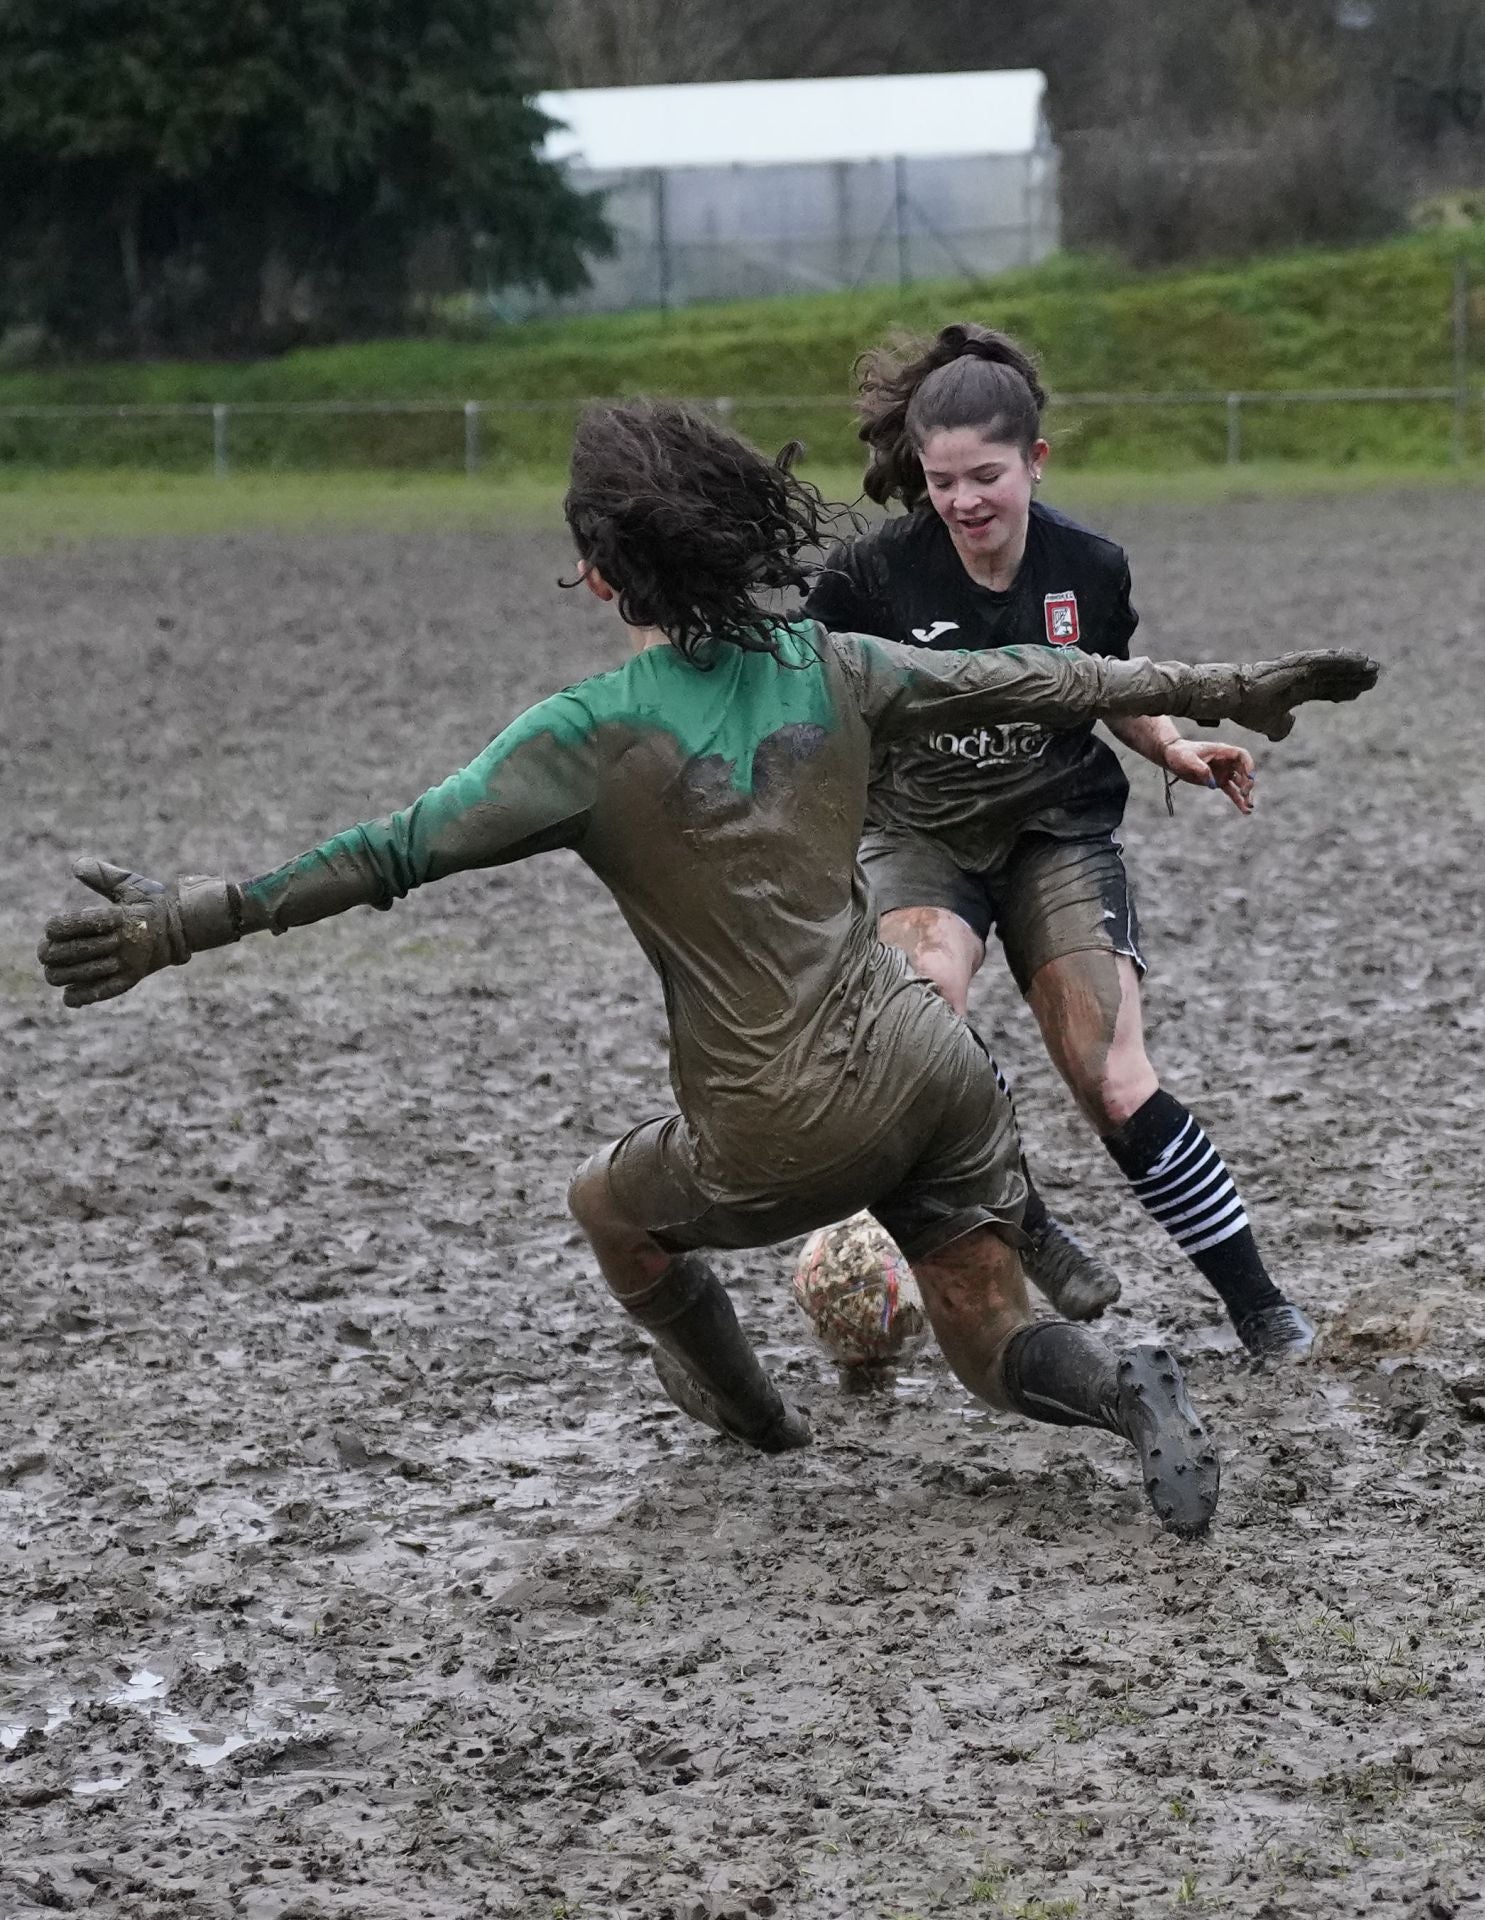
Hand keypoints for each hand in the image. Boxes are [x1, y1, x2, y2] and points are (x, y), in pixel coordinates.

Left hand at [37, 859, 238, 1007]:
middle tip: (44, 952)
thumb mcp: (132, 885)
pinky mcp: (132, 979)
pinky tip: (68, 995)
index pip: (78, 924)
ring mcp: (129, 963)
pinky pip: (102, 992)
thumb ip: (104, 876)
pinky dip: (82, 996)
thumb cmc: (152, 904)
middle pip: (75, 951)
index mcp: (121, 917)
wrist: (184, 929)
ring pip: (83, 973)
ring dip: (60, 974)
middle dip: (51, 952)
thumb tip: (76, 865)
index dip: (57, 928)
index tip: (50, 928)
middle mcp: (125, 941)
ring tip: (52, 970)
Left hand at [1162, 738, 1254, 813]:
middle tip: (1245, 794)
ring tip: (1249, 807)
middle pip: (1244, 771)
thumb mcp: (1188, 759)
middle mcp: (1226, 761)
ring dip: (1246, 795)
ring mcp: (1223, 772)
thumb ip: (1201, 769)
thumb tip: (1213, 784)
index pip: (1242, 755)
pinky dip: (1238, 800)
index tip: (1250, 776)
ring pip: (1240, 784)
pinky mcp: (1218, 782)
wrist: (1172, 757)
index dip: (1249, 765)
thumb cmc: (1180, 753)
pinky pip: (1231, 792)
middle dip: (1248, 783)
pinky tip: (1244, 810)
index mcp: (1222, 751)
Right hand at [1227, 651, 1379, 740]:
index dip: (1344, 690)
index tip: (1362, 691)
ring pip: (1335, 667)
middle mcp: (1302, 677)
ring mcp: (1302, 668)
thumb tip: (1288, 727)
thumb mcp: (1270, 724)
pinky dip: (1344, 659)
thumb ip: (1281, 727)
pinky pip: (1327, 659)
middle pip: (1335, 677)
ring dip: (1355, 666)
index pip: (1326, 690)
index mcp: (1297, 691)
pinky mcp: (1300, 663)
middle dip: (1355, 677)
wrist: (1235, 698)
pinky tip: (1360, 659)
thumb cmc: (1249, 709)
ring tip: (1374, 667)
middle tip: (1375, 676)